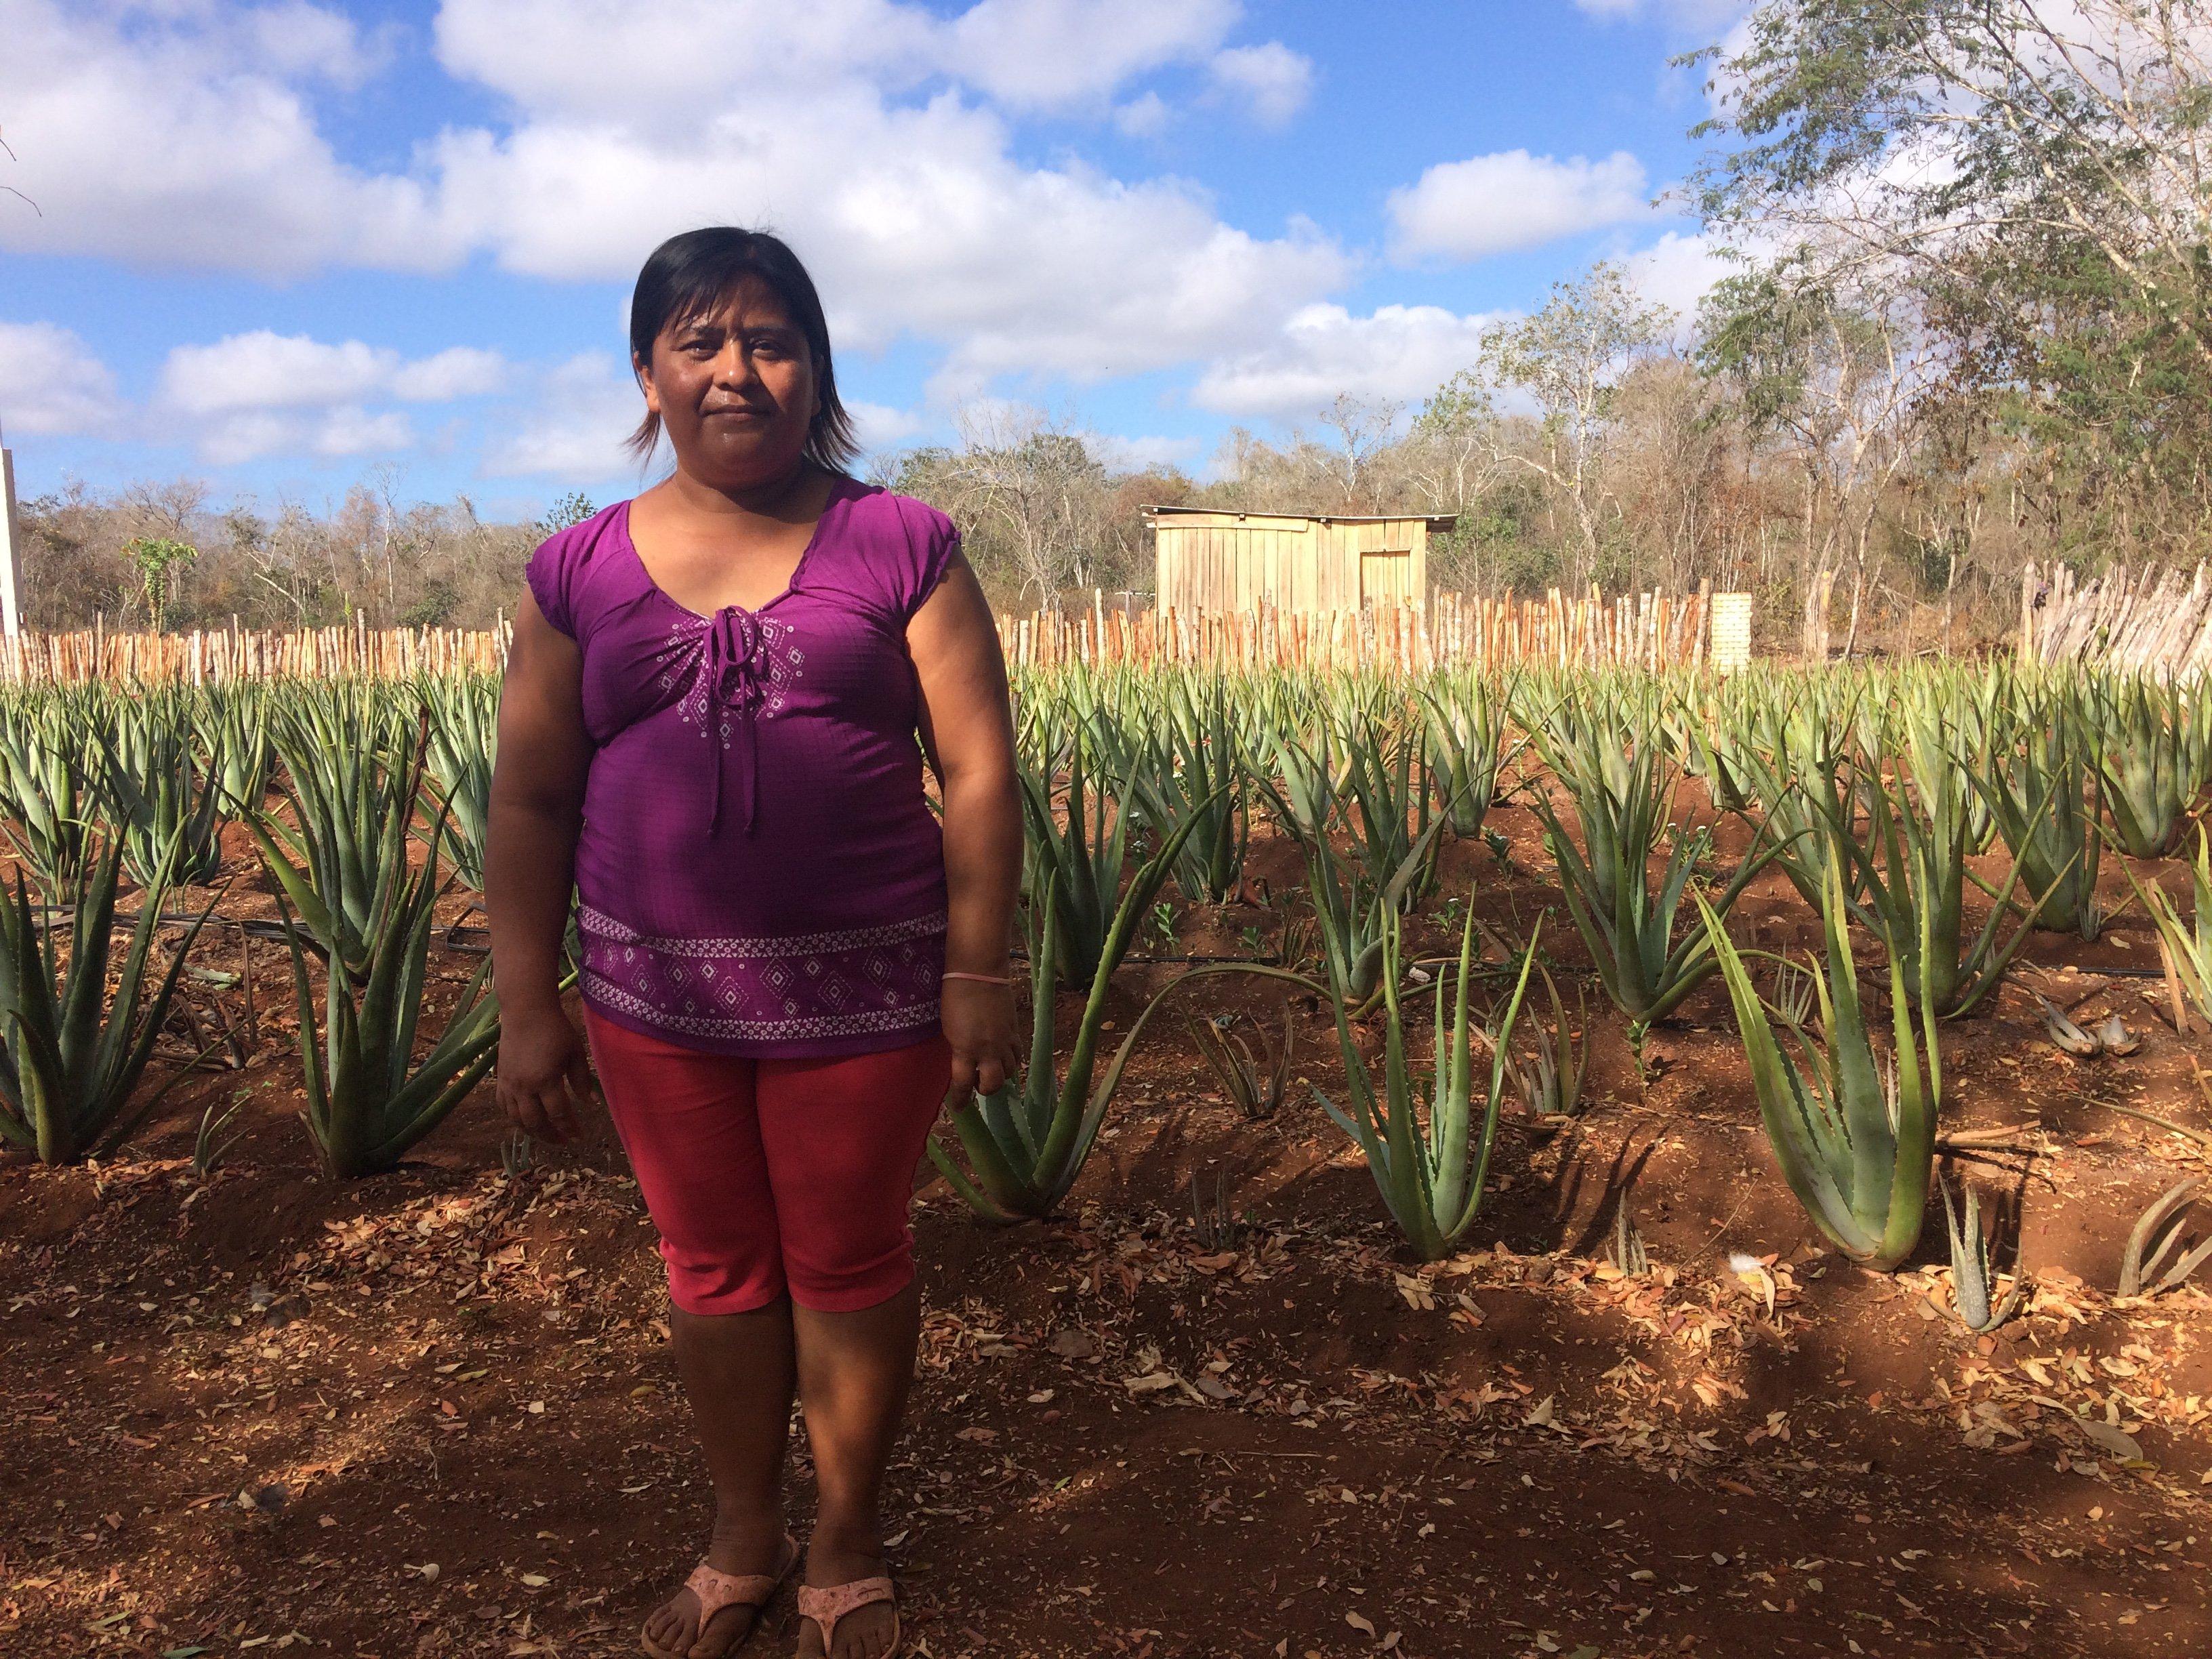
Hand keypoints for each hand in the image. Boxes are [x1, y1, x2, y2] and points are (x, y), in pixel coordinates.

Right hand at [496, 1003, 597, 1144]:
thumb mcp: (575, 1053)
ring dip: (532, 1131)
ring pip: (516, 1119)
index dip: (570, 1128)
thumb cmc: (556, 1029)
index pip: (558, 1114)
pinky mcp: (499, 1079)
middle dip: (551, 1136)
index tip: (580, 1138)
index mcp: (545, 1080)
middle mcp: (523, 1087)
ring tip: (546, 1134)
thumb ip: (582, 1080)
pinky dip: (514, 1118)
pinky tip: (524, 1120)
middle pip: (535, 1123)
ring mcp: (508, 1084)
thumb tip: (591, 1103)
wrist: (526, 1011)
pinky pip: (503, 1107)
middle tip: (564, 1141)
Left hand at [941, 978, 1021, 1106]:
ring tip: (989, 1067)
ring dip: (999, 1074)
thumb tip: (962, 1062)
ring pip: (1009, 1070)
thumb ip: (957, 1049)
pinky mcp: (1015, 1030)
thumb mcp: (949, 1028)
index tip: (957, 1107)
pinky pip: (1018, 1054)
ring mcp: (1005, 1040)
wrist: (979, 972)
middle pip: (993, 1084)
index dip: (960, 1099)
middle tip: (976, 1083)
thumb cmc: (954, 997)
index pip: (963, 1084)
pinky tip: (1003, 1055)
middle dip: (984, 1089)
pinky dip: (1011, 1060)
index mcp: (966, 1049)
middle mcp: (988, 1049)